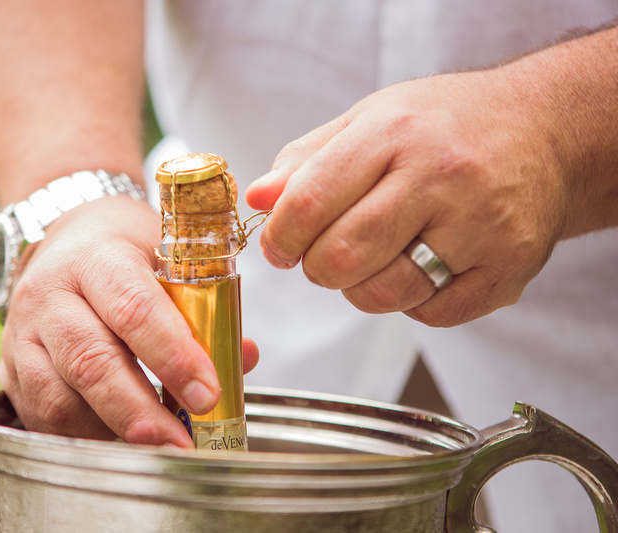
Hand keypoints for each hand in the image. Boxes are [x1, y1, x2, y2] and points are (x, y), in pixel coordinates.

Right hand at [0, 196, 258, 446]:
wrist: (64, 238)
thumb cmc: (124, 250)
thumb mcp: (167, 257)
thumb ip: (203, 308)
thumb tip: (243, 357)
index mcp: (96, 257)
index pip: (133, 307)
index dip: (172, 355)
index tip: (208, 393)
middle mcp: (50, 294)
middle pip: (90, 360)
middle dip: (139, 410)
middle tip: (180, 442)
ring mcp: (23, 333)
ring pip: (57, 397)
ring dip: (109, 432)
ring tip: (155, 451)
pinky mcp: (9, 367)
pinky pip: (39, 416)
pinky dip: (82, 437)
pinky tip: (118, 444)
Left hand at [246, 69, 568, 326]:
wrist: (543, 131)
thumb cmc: (444, 126)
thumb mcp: (369, 120)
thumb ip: (306, 160)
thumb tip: (258, 199)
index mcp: (395, 134)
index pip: (309, 204)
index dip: (280, 237)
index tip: (279, 246)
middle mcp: (442, 177)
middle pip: (342, 257)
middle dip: (317, 268)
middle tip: (324, 255)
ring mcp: (481, 227)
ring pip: (384, 294)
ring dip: (360, 288)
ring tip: (374, 258)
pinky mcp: (507, 269)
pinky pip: (430, 314)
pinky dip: (411, 301)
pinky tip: (420, 265)